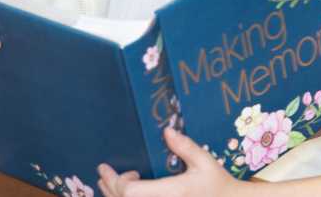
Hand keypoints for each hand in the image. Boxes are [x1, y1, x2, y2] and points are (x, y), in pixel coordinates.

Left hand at [98, 127, 242, 196]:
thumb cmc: (217, 183)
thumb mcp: (204, 161)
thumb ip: (185, 147)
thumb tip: (167, 131)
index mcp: (170, 192)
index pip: (130, 192)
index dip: (115, 181)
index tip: (113, 169)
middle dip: (109, 188)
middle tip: (103, 174)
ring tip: (109, 185)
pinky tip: (130, 193)